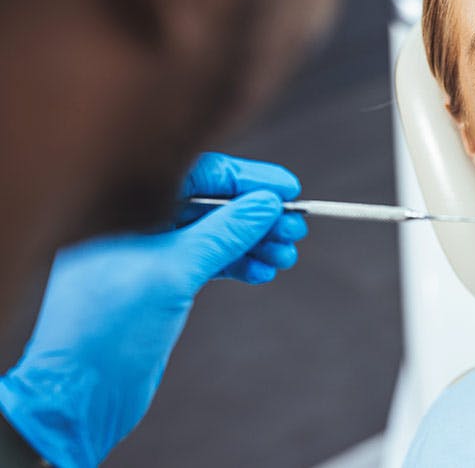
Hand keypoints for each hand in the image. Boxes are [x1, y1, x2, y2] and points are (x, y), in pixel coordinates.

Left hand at [0, 153, 305, 467]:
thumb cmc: (106, 332)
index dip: (246, 180)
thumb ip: (221, 233)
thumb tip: (265, 203)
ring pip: (213, 235)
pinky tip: (263, 272)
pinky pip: (207, 262)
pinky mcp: (159, 284)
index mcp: (124, 210)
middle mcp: (135, 226)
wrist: (80, 397)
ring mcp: (147, 255)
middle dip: (257, 215)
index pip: (196, 175)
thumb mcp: (170, 274)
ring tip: (286, 255)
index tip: (287, 189)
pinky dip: (238, 265)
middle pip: (210, 205)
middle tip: (295, 227)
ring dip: (254, 242)